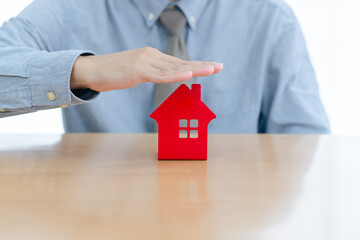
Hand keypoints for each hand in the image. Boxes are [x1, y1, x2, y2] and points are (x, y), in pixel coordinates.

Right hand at [70, 47, 222, 91]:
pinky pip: (160, 75)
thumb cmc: (114, 72)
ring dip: (194, 69)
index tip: (213, 66)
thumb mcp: (137, 71)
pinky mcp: (138, 70)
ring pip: (174, 67)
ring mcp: (145, 62)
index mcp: (153, 57)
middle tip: (220, 66)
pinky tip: (188, 74)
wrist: (92, 70)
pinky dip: (175, 75)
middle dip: (202, 65)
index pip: (179, 62)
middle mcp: (152, 56)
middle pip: (181, 62)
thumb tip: (165, 77)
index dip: (197, 65)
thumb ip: (152, 72)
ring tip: (211, 70)